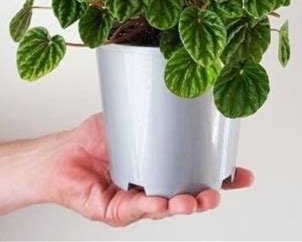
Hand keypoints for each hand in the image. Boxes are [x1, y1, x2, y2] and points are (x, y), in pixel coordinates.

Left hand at [46, 114, 253, 226]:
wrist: (59, 154)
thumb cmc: (91, 139)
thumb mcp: (128, 119)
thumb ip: (149, 111)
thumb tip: (171, 90)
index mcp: (158, 167)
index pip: (193, 174)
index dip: (219, 178)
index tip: (242, 176)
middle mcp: (151, 187)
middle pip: (185, 197)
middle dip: (204, 199)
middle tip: (214, 194)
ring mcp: (134, 201)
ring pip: (164, 208)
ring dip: (180, 206)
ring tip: (190, 201)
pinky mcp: (113, 210)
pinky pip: (133, 210)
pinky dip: (148, 205)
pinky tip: (158, 202)